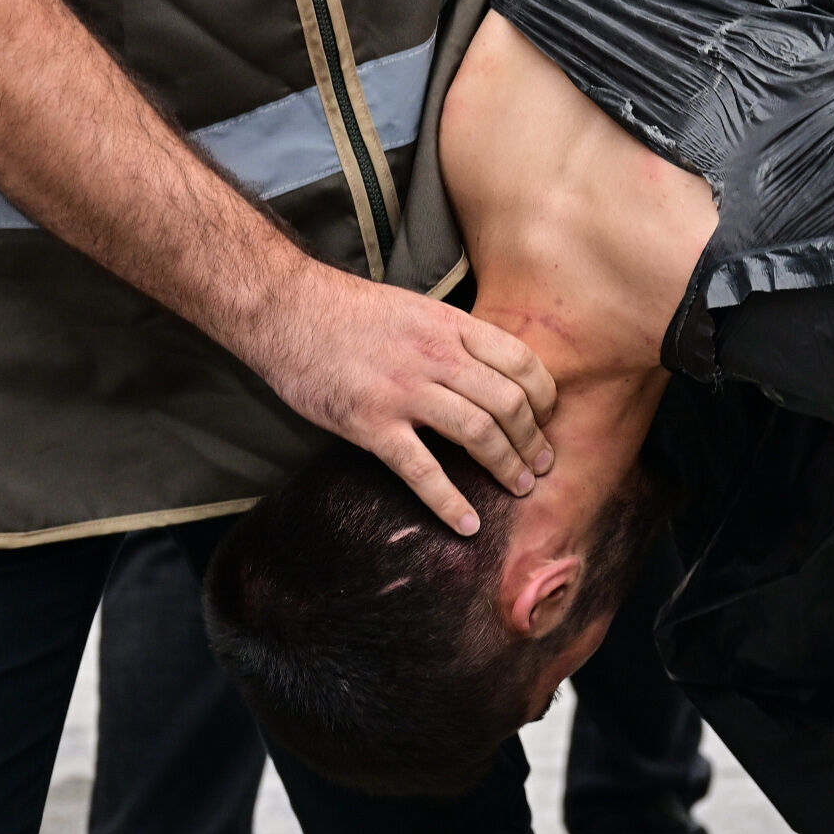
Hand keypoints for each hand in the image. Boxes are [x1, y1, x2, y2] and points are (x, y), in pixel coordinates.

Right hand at [241, 267, 560, 534]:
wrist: (287, 309)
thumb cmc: (348, 311)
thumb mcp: (415, 309)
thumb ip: (453, 338)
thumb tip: (490, 370)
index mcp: (450, 326)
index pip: (522, 362)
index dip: (544, 397)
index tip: (547, 419)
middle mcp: (436, 357)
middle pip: (508, 403)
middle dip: (534, 440)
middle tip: (542, 465)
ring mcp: (404, 391)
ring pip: (478, 433)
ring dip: (507, 466)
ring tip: (519, 488)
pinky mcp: (371, 423)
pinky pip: (421, 470)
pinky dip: (449, 502)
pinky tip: (467, 524)